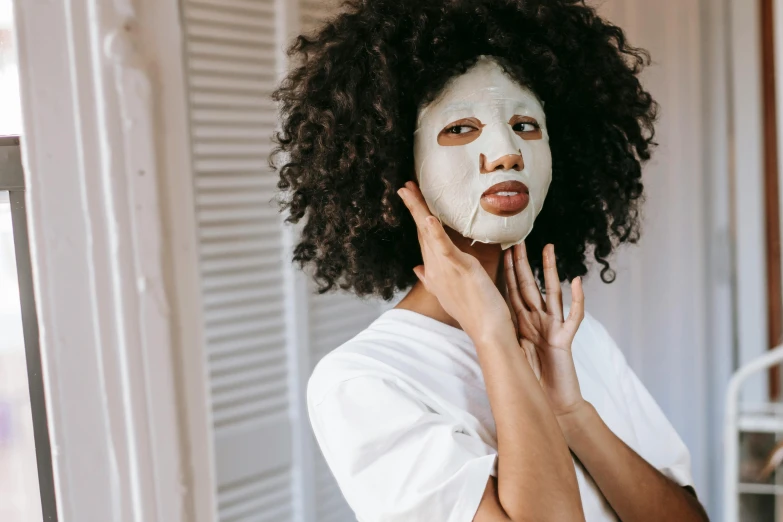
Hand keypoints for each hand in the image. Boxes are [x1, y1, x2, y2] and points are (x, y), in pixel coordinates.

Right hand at [397, 181, 515, 343]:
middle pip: (421, 231)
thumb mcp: (450, 292)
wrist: (486, 330)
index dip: (416, 217)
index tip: (411, 198)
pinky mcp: (459, 268)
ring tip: (408, 190)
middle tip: (405, 186)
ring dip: (418, 210)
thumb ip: (432, 279)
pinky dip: (435, 233)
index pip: (423, 239)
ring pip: (428, 234)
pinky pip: (445, 248)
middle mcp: (434, 269)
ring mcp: (445, 268)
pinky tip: (428, 219)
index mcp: (434, 271)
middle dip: (413, 207)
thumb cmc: (473, 311)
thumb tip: (418, 268)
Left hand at [504, 242, 585, 416]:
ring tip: (548, 249)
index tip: (501, 250)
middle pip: (529, 286)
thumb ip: (501, 334)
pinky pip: (574, 316)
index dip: (506, 272)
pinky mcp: (565, 339)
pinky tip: (577, 281)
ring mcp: (553, 327)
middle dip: (523, 264)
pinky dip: (577, 299)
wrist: (552, 403)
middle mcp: (537, 321)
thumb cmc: (531, 378)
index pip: (511, 292)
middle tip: (518, 240)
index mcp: (522, 323)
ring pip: (551, 293)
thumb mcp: (510, 351)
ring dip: (550, 271)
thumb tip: (477, 318)